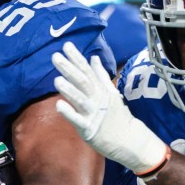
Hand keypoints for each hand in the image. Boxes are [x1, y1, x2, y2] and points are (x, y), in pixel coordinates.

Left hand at [51, 42, 167, 174]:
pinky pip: (78, 120)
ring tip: (56, 79)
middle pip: (82, 81)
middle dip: (69, 68)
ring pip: (80, 99)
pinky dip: (69, 113)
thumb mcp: (110, 93)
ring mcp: (93, 114)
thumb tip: (94, 58)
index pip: (87, 70)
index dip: (77, 58)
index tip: (66, 45)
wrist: (128, 139)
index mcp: (100, 90)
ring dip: (69, 89)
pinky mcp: (89, 129)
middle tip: (56, 56)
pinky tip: (58, 105)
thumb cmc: (117, 116)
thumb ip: (101, 76)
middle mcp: (96, 99)